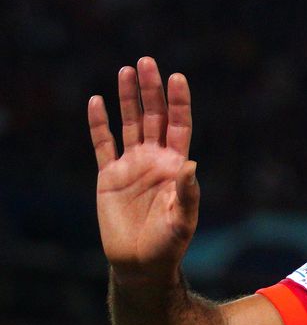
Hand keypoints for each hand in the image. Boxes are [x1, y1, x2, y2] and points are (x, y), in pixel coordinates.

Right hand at [88, 57, 198, 285]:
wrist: (140, 262)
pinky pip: (102, 144)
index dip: (178, 101)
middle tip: (147, 62)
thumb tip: (190, 164)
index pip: (179, 125)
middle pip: (153, 116)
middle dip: (151, 90)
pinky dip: (99, 123)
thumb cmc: (169, 243)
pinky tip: (97, 102)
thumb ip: (188, 192)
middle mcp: (154, 159)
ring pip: (129, 123)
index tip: (177, 77)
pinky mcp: (108, 176)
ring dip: (127, 98)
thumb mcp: (183, 219)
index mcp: (176, 165)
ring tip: (125, 70)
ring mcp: (131, 165)